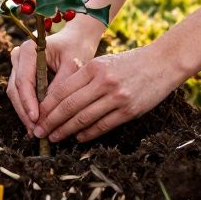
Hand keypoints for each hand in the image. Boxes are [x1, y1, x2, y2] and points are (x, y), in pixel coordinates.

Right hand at [7, 26, 100, 131]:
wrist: (76, 40)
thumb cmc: (76, 49)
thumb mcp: (72, 65)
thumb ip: (60, 86)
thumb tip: (49, 110)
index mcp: (29, 50)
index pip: (23, 80)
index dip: (28, 101)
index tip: (36, 118)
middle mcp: (19, 56)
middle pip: (15, 89)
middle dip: (25, 111)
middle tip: (35, 130)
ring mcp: (18, 66)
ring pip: (15, 94)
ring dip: (24, 112)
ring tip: (35, 130)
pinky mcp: (22, 74)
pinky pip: (21, 94)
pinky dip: (27, 108)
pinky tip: (35, 123)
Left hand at [33, 44, 181, 142]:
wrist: (163, 62)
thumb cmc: (131, 62)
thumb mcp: (104, 61)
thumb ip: (84, 76)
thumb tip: (61, 97)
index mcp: (94, 68)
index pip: (62, 90)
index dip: (46, 105)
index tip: (36, 115)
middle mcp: (103, 82)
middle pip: (69, 106)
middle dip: (51, 121)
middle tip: (39, 132)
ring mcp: (117, 97)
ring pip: (83, 119)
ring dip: (66, 131)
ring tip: (54, 138)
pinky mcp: (129, 110)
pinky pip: (103, 126)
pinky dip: (87, 134)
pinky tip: (77, 138)